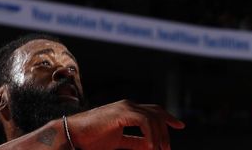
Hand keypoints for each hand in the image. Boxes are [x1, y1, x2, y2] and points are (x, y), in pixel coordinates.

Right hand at [66, 99, 184, 149]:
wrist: (71, 135)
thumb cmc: (90, 139)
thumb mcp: (117, 142)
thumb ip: (134, 142)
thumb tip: (149, 146)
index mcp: (128, 110)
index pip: (154, 111)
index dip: (168, 118)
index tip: (180, 126)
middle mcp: (129, 106)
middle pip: (157, 113)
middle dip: (167, 128)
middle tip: (167, 148)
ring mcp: (126, 107)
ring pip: (153, 118)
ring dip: (159, 135)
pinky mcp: (122, 113)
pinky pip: (144, 122)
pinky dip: (150, 134)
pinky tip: (151, 146)